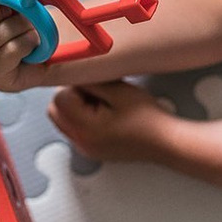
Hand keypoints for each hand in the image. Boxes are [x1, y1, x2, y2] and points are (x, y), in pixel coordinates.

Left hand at [47, 81, 174, 161]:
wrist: (165, 142)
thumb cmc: (147, 119)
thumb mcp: (118, 90)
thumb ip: (91, 81)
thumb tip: (73, 73)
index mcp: (84, 128)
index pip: (59, 98)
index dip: (74, 85)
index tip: (93, 83)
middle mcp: (80, 141)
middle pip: (55, 111)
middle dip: (70, 95)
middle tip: (95, 91)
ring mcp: (85, 148)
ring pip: (63, 120)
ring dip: (75, 106)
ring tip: (102, 102)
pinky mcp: (92, 149)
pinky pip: (75, 129)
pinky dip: (82, 117)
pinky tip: (104, 112)